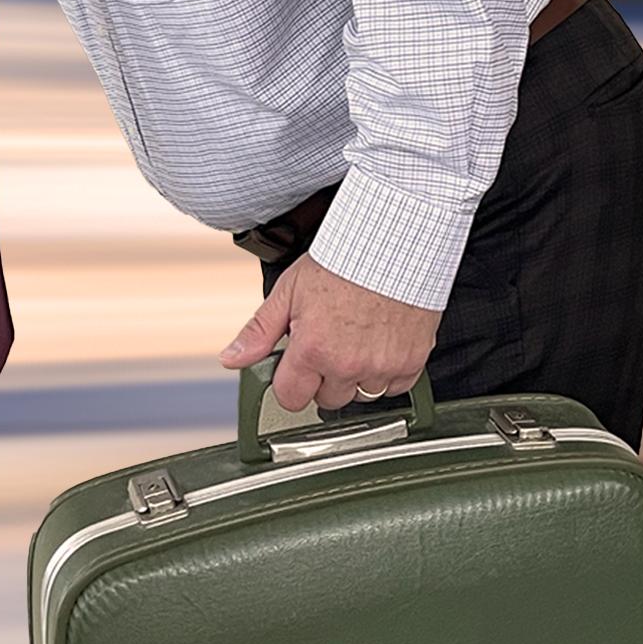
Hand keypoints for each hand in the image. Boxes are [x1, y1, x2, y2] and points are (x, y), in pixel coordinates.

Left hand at [218, 253, 440, 411]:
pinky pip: (395, 387)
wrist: (390, 244)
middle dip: (325, 377)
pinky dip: (388, 372)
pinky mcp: (411, 363)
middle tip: (331, 342)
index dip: (290, 382)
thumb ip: (260, 331)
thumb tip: (231, 358)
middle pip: (328, 399)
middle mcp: (348, 365)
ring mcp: (382, 367)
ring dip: (357, 376)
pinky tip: (380, 343)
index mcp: (312, 350)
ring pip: (362, 395)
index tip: (297, 365)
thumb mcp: (288, 291)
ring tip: (357, 339)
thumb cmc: (341, 262)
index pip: (291, 398)